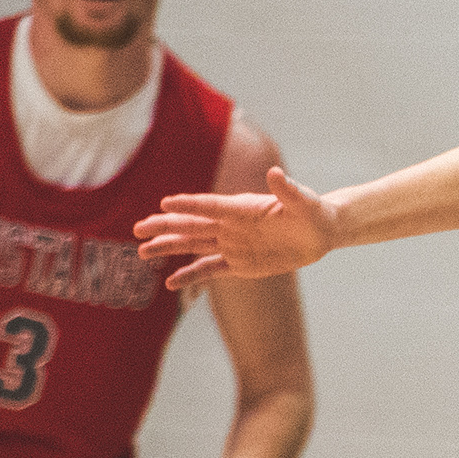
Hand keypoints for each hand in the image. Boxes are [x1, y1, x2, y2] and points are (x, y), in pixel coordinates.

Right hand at [137, 164, 335, 289]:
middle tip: (138, 229)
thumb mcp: (304, 202)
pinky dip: (191, 276)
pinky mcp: (239, 264)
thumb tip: (276, 173)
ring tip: (142, 252)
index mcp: (244, 208)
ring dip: (169, 248)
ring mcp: (233, 244)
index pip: (212, 206)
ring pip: (194, 246)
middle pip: (193, 225)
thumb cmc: (313, 211)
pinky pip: (210, 270)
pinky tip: (171, 284)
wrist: (320, 232)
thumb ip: (288, 190)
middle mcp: (232, 225)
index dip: (190, 204)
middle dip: (166, 227)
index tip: (165, 203)